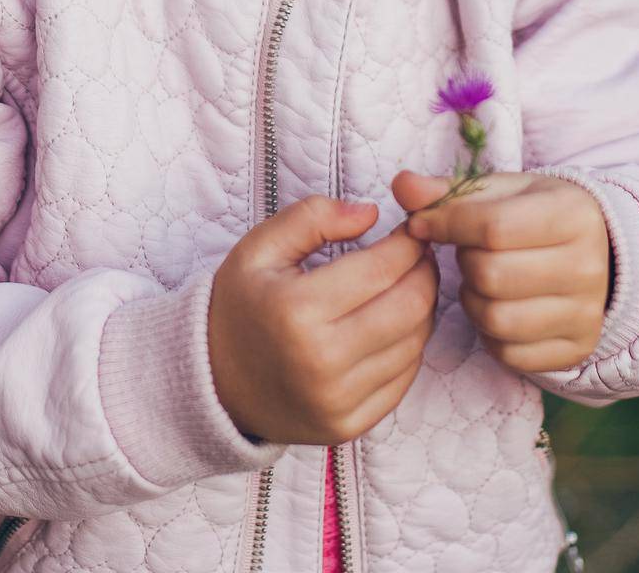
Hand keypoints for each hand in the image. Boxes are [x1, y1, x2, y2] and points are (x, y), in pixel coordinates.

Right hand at [208, 195, 439, 445]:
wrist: (213, 382)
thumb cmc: (240, 306)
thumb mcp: (260, 247)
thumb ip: (312, 217)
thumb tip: (370, 213)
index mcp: (298, 310)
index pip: (383, 268)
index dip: (409, 242)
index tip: (412, 227)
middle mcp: (322, 361)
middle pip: (410, 307)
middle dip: (425, 272)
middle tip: (420, 253)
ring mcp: (338, 401)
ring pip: (415, 343)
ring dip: (422, 308)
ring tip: (408, 284)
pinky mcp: (349, 426)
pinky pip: (404, 380)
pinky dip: (410, 346)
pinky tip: (394, 324)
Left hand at [390, 170, 612, 373]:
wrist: (593, 253)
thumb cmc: (534, 214)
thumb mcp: (499, 191)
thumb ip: (448, 190)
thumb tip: (402, 185)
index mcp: (573, 215)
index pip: (492, 227)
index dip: (446, 225)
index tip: (422, 224)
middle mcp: (589, 267)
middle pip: (491, 275)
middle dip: (465, 263)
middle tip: (470, 252)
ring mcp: (586, 314)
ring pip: (496, 318)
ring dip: (473, 299)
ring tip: (482, 279)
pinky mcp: (576, 350)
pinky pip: (509, 353)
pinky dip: (490, 334)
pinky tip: (498, 306)